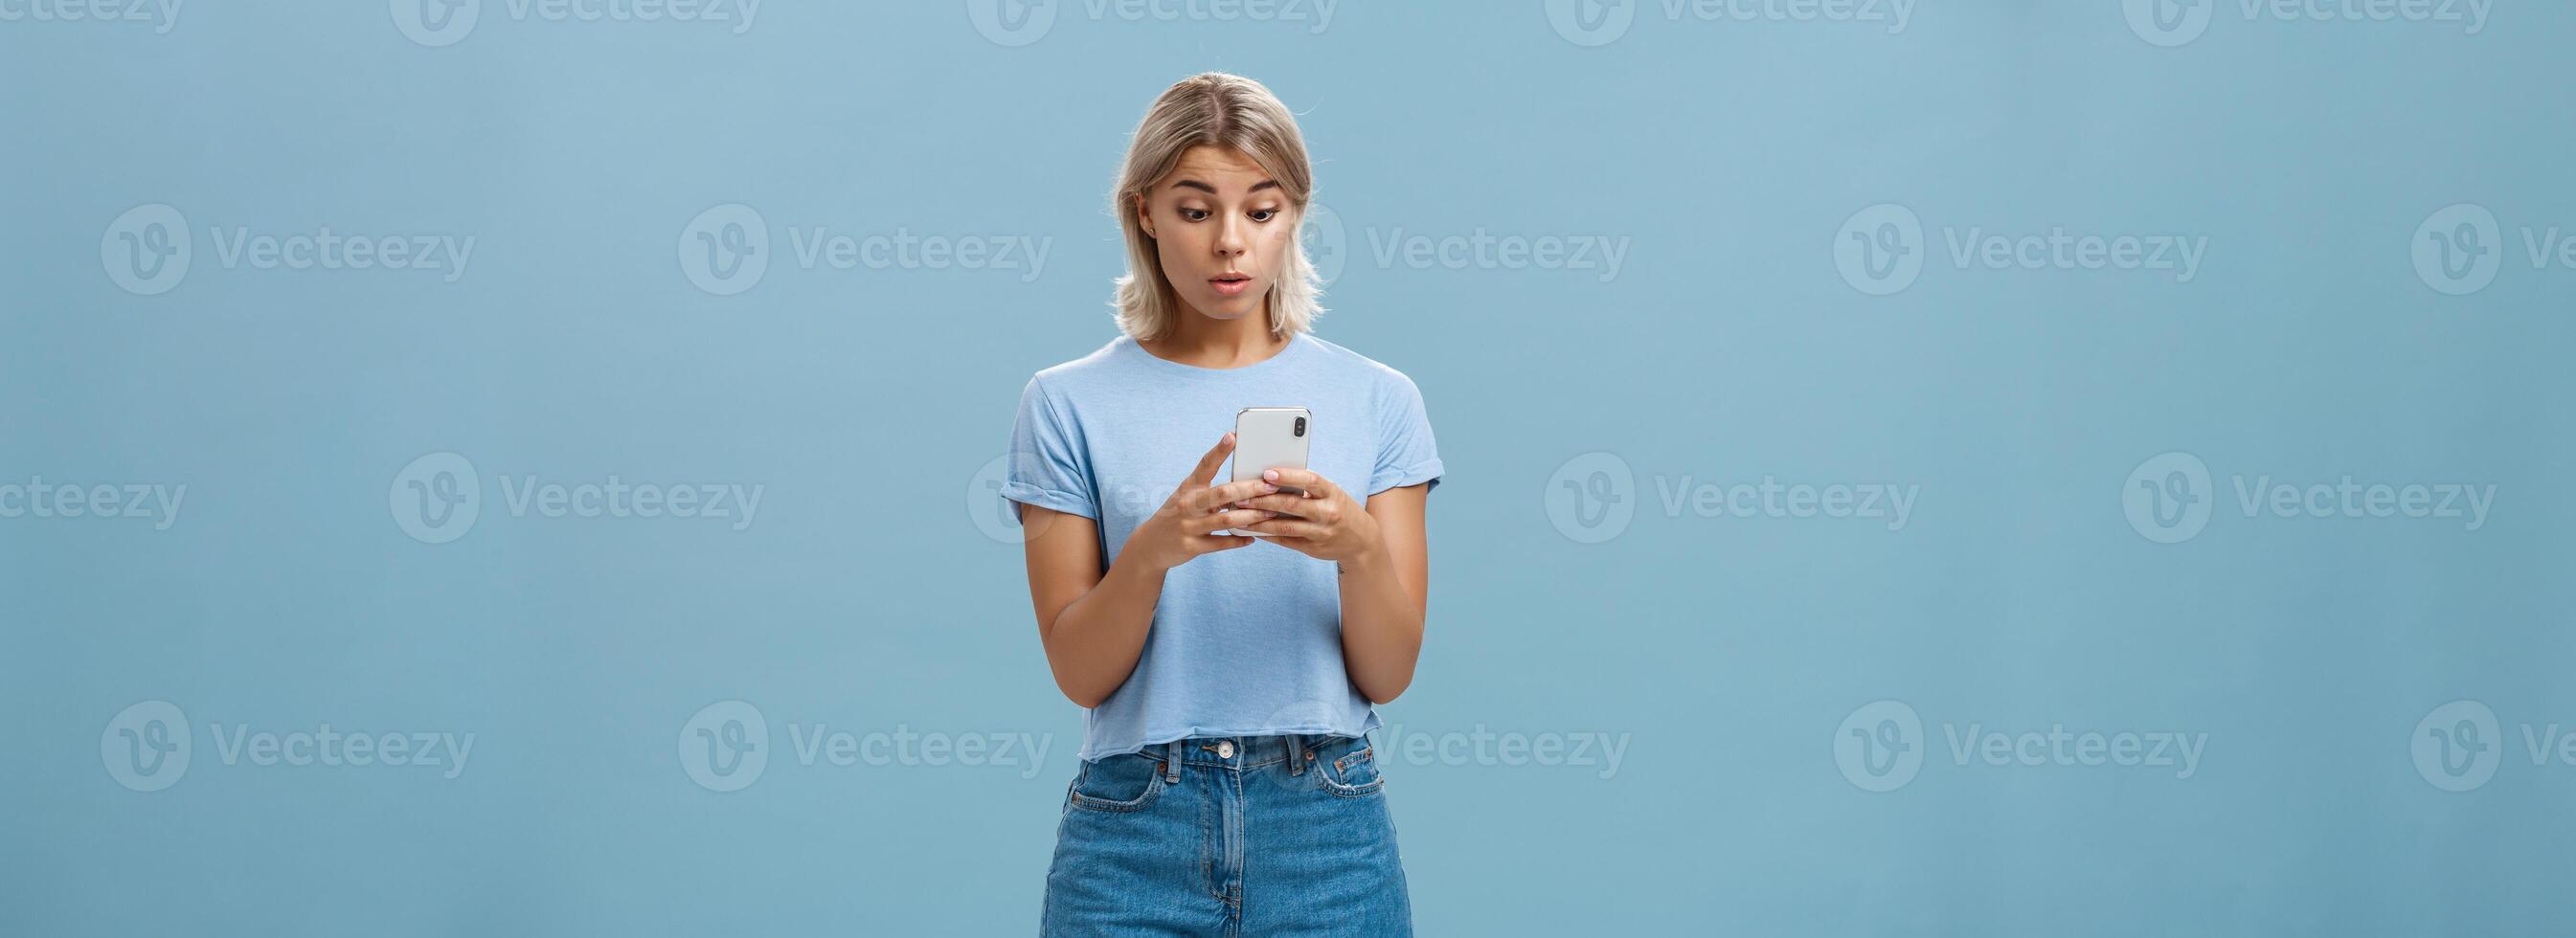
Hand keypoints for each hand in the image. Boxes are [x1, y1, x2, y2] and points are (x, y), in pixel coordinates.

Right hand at [1126, 432, 1281, 571]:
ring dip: (1251, 516)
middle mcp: (1187, 504)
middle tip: (1271, 486)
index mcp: (1189, 487)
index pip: (1205, 465)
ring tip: (1270, 514)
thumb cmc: (1177, 515)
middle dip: (1250, 489)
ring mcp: (1189, 526)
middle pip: (1223, 493)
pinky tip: (1253, 537)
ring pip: (1226, 519)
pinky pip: (1221, 543)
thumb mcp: (1186, 496)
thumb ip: (1210, 489)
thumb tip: (1244, 482)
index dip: (1219, 450)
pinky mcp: (1191, 546)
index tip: (1233, 436)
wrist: (1151, 545)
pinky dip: (1238, 540)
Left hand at [1232, 468, 1382, 565]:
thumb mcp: (1332, 493)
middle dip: (1263, 500)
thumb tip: (1274, 478)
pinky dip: (1268, 535)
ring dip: (1259, 521)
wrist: (1362, 540)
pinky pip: (1286, 541)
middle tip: (1241, 496)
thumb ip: (1309, 487)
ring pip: (1285, 526)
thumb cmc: (1340, 509)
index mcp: (1332, 493)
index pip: (1310, 481)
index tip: (1267, 473)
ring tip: (1240, 515)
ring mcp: (1320, 533)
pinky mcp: (1313, 548)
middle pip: (1292, 505)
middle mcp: (1328, 513)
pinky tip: (1253, 530)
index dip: (1288, 476)